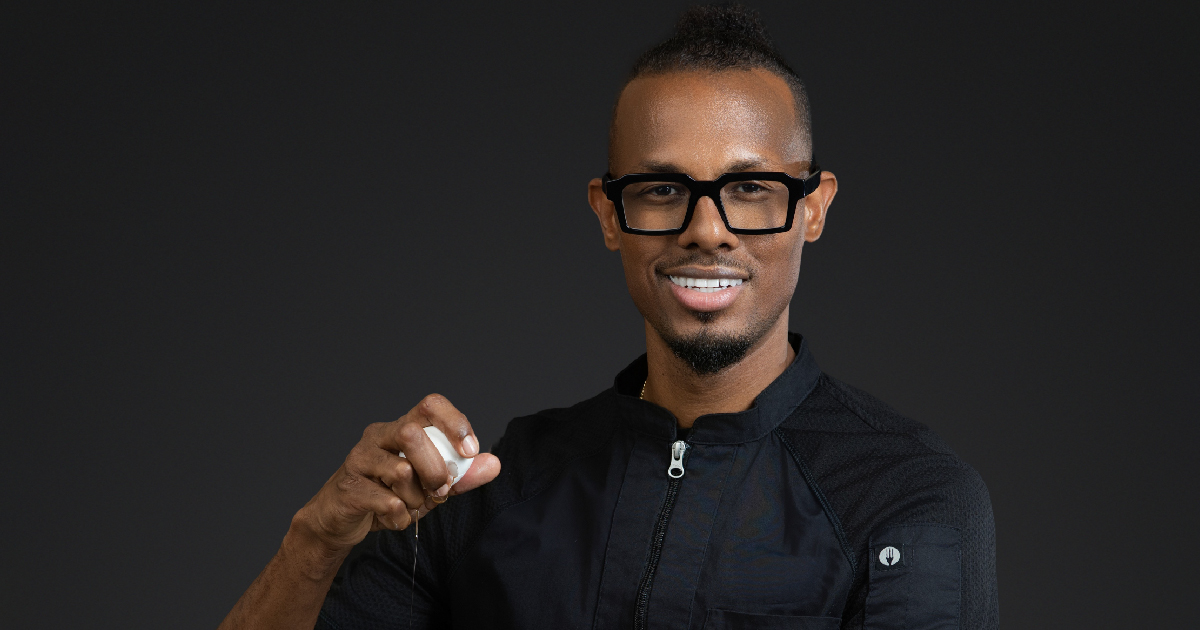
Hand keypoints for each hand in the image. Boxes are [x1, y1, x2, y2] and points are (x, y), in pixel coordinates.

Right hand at [293, 394, 501, 552]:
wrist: (341, 519)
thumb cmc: (389, 494)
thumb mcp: (430, 485)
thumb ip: (462, 475)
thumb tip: (494, 464)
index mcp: (402, 428)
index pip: (430, 405)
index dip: (454, 422)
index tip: (469, 451)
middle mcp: (379, 436)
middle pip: (412, 434)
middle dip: (435, 468)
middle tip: (440, 490)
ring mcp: (360, 459)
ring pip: (400, 470)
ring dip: (416, 498)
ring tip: (412, 507)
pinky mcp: (348, 486)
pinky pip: (385, 501)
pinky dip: (399, 517)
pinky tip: (394, 518)